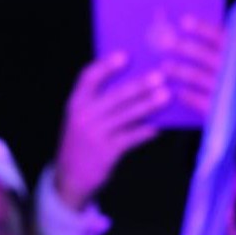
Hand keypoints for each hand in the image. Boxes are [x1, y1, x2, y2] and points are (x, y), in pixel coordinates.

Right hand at [53, 53, 169, 210]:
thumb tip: (133, 83)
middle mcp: (83, 117)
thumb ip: (98, 102)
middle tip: (160, 76)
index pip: (89, 78)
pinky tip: (157, 127)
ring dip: (148, 105)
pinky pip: (131, 138)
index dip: (107, 65)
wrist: (69, 179)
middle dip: (140, 85)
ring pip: (127, 116)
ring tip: (166, 97)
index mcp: (75, 103)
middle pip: (115, 96)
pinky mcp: (106, 152)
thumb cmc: (81, 143)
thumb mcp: (81, 119)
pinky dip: (145, 132)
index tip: (125, 56)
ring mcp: (94, 135)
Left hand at [160, 17, 235, 177]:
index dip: (203, 29)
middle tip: (165, 42)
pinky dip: (187, 95)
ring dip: (180, 70)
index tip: (184, 21)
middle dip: (185, 47)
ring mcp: (231, 93)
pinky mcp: (222, 112)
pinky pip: (199, 101)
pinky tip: (176, 92)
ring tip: (164, 66)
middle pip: (207, 55)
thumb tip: (208, 33)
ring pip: (200, 77)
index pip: (224, 38)